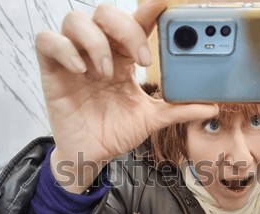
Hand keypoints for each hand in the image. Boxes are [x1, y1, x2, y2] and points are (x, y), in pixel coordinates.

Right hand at [35, 0, 217, 192]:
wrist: (92, 154)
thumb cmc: (116, 132)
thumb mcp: (150, 119)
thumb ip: (178, 110)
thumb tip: (211, 107)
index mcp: (123, 59)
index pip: (134, 24)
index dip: (147, 10)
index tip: (163, 6)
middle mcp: (99, 52)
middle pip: (105, 13)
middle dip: (125, 28)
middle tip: (140, 58)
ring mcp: (74, 59)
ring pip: (76, 20)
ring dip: (96, 42)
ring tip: (107, 73)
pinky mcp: (52, 70)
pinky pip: (48, 41)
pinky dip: (64, 49)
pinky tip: (80, 70)